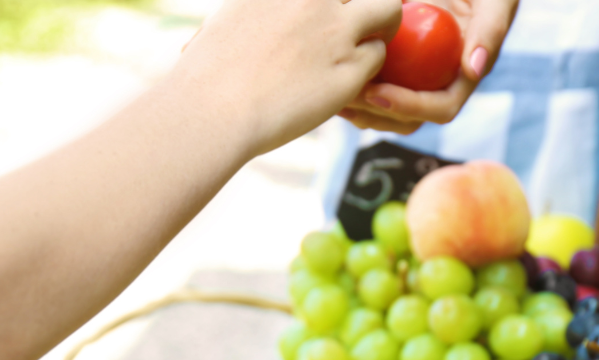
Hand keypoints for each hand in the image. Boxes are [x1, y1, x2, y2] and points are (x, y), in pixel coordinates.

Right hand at [177, 0, 402, 155]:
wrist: (212, 109)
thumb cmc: (209, 71)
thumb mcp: (233, 14)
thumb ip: (263, 7)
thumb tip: (261, 11)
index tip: (337, 6)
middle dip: (370, 0)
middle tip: (364, 17)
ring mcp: (335, 31)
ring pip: (389, 9)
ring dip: (382, 26)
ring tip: (368, 45)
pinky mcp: (347, 70)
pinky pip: (377, 57)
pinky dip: (368, 66)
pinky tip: (349, 78)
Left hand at [340, 0, 517, 133]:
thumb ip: (491, 27)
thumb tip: (474, 69)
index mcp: (465, 74)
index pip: (440, 108)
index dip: (409, 107)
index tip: (378, 93)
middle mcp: (439, 81)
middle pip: (409, 119)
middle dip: (378, 116)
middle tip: (348, 99)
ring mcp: (416, 74)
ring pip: (388, 109)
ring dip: (361, 110)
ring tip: (335, 98)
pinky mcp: (395, 63)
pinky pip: (373, 82)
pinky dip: (352, 84)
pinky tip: (331, 76)